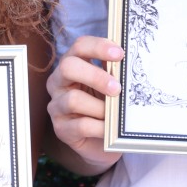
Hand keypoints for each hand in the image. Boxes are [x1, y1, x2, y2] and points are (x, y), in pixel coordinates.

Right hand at [46, 35, 124, 176]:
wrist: (102, 140)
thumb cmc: (106, 106)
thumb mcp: (110, 86)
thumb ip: (114, 72)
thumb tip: (129, 60)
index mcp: (72, 65)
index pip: (79, 46)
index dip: (98, 47)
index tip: (119, 54)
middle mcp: (58, 82)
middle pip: (68, 67)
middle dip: (95, 76)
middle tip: (117, 88)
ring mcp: (56, 105)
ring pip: (73, 99)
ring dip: (100, 107)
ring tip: (115, 114)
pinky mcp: (61, 128)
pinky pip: (81, 125)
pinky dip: (100, 127)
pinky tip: (110, 129)